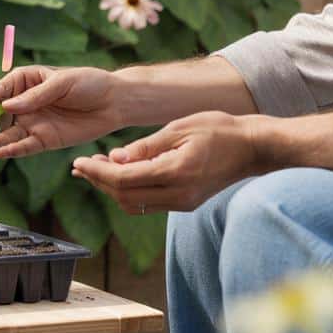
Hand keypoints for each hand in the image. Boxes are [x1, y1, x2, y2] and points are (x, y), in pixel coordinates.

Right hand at [0, 66, 121, 158]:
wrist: (114, 103)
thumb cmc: (89, 84)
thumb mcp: (62, 83)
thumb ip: (36, 96)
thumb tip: (8, 106)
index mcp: (26, 81)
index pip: (2, 90)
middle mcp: (25, 104)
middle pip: (1, 115)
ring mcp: (33, 123)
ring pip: (9, 133)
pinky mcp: (44, 140)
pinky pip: (25, 146)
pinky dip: (14, 150)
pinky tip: (3, 153)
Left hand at [70, 111, 264, 213]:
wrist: (255, 147)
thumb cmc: (220, 130)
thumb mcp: (179, 128)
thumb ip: (145, 146)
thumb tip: (114, 158)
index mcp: (176, 173)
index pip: (123, 180)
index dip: (96, 173)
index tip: (77, 162)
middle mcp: (179, 194)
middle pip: (124, 196)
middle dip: (99, 181)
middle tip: (81, 164)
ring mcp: (183, 202)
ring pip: (134, 204)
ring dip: (111, 188)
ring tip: (95, 168)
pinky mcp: (186, 203)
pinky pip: (148, 203)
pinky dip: (129, 191)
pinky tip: (120, 174)